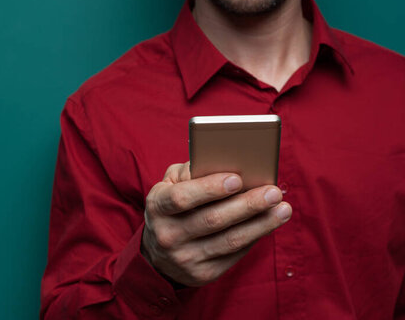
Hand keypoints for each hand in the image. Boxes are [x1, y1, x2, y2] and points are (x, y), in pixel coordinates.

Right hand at [141, 162, 291, 286]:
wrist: (158, 253)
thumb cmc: (172, 205)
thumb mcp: (169, 184)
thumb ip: (191, 172)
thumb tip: (227, 165)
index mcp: (157, 207)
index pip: (182, 198)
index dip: (209, 188)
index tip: (237, 178)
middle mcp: (167, 235)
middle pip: (212, 220)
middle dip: (246, 205)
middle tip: (273, 191)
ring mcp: (185, 258)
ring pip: (229, 240)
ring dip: (260, 224)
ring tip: (283, 208)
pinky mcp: (203, 274)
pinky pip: (234, 254)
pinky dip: (255, 237)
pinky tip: (269, 223)